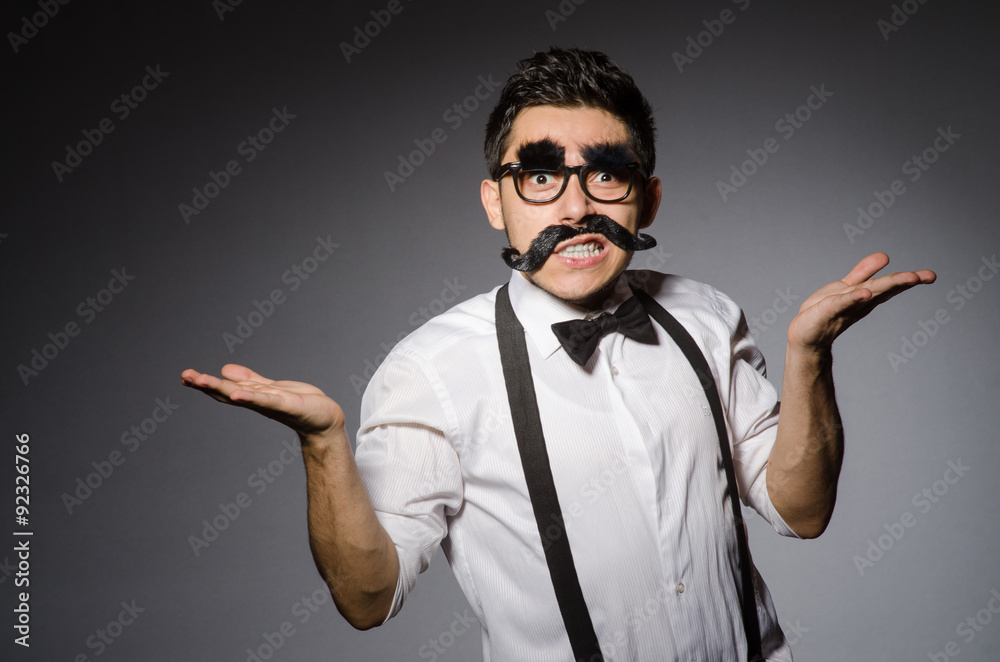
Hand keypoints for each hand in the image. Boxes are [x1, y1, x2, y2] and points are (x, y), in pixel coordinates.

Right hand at [180, 364, 343, 436]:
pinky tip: (236, 393)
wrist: (325, 420)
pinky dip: (251, 397)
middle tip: (185, 376)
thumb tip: (225, 370)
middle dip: (207, 384)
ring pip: (243, 394)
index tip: (185, 376)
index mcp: (254, 396)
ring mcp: (272, 404)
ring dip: (222, 388)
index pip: (226, 388)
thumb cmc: (301, 405)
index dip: (206, 383)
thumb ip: (250, 380)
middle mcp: (259, 401)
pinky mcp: (288, 405)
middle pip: (229, 391)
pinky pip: (267, 401)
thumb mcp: (272, 388)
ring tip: (202, 381)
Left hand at [787, 252, 935, 349]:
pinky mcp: (828, 310)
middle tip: (926, 276)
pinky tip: (865, 294)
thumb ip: (863, 272)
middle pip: (883, 288)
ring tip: (907, 279)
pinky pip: (842, 302)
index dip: (910, 279)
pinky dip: (854, 298)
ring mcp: (845, 306)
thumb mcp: (845, 287)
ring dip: (886, 285)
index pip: (890, 285)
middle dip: (903, 281)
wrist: (804, 335)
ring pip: (868, 293)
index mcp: (866, 295)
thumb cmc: (825, 312)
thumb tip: (885, 256)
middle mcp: (859, 302)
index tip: (931, 276)